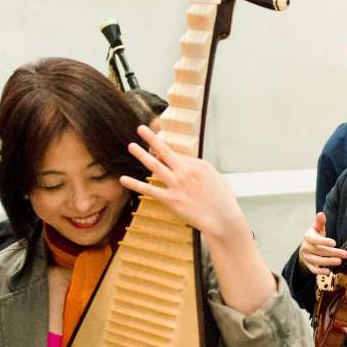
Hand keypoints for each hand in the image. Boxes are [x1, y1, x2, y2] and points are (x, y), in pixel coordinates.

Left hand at [120, 124, 245, 241]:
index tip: (160, 150)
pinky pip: (149, 190)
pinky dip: (135, 184)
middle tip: (141, 128)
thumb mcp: (216, 177)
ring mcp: (176, 184)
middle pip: (165, 151)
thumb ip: (200, 168)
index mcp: (197, 164)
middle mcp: (185, 171)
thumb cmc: (223, 199)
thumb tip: (188, 163)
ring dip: (141, 154)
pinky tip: (123, 179)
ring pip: (154, 165)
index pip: (178, 154)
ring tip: (131, 146)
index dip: (168, 152)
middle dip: (152, 138)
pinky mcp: (170, 199)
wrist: (222, 218)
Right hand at [299, 212, 346, 274]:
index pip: (315, 240)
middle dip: (333, 253)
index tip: (334, 243)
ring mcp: (307, 257)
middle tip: (345, 254)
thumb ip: (320, 222)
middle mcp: (306, 248)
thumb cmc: (314, 236)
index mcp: (308, 237)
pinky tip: (329, 271)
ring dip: (329, 262)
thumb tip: (321, 214)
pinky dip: (320, 272)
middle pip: (320, 251)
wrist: (306, 248)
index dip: (324, 241)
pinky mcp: (308, 265)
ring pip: (317, 261)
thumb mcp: (317, 228)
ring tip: (340, 261)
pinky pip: (313, 270)